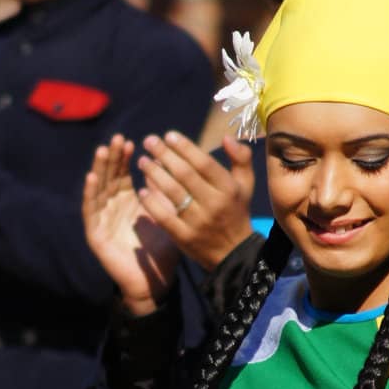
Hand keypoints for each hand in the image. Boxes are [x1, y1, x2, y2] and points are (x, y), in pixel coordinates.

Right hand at [82, 134, 179, 313]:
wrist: (154, 283)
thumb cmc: (161, 252)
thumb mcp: (165, 217)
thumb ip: (160, 194)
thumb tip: (160, 165)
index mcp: (129, 203)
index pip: (123, 174)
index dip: (124, 158)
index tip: (130, 142)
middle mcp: (113, 208)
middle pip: (109, 178)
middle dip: (112, 158)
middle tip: (116, 138)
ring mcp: (102, 220)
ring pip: (98, 190)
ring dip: (99, 170)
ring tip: (102, 151)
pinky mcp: (95, 235)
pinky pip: (91, 212)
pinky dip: (89, 194)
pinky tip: (91, 178)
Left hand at [137, 131, 256, 271]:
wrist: (233, 253)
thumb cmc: (236, 211)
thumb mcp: (246, 184)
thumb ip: (241, 158)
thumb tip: (227, 137)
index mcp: (228, 188)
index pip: (204, 163)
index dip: (185, 147)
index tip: (169, 135)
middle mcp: (214, 204)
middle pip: (185, 174)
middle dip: (164, 154)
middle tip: (149, 141)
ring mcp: (199, 222)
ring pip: (172, 192)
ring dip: (154, 174)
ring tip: (142, 161)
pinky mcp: (185, 237)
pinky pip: (164, 216)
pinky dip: (152, 203)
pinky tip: (142, 190)